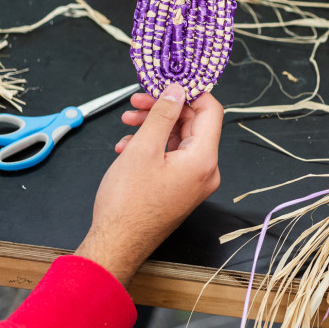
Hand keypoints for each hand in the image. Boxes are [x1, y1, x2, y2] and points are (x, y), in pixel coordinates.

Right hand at [75, 84, 222, 285]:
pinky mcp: (182, 188)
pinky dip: (153, 146)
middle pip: (193, 124)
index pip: (211, 111)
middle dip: (164, 109)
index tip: (167, 83)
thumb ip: (162, 114)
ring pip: (180, 140)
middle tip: (137, 102)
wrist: (117, 244)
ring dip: (154, 127)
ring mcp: (195, 181)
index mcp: (205, 159)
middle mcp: (207, 170)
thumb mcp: (143, 148)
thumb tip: (177, 90)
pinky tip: (127, 146)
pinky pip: (173, 157)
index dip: (190, 93)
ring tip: (127, 124)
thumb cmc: (128, 204)